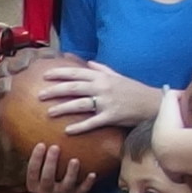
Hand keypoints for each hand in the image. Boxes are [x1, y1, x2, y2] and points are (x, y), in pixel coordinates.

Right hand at [18, 138, 99, 192]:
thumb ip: (31, 152)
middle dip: (51, 163)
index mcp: (33, 185)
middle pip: (47, 179)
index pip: (32, 172)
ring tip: (75, 160)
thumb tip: (16, 127)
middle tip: (56, 147)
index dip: (36, 159)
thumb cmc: (44, 170)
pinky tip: (92, 173)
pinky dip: (87, 183)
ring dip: (70, 174)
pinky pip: (82, 192)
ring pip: (65, 186)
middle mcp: (46, 192)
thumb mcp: (36, 165)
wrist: (58, 190)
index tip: (41, 144)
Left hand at [34, 57, 153, 132]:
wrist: (152, 103)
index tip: (45, 75)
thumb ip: (101, 68)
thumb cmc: (134, 90)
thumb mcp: (118, 76)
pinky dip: (79, 126)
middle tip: (39, 95)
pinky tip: (67, 130)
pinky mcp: (112, 116)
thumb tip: (88, 62)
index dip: (59, 73)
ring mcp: (106, 102)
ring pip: (80, 104)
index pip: (76, 73)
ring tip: (48, 113)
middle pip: (74, 87)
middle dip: (55, 90)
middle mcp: (102, 87)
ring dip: (63, 108)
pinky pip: (92, 122)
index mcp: (101, 77)